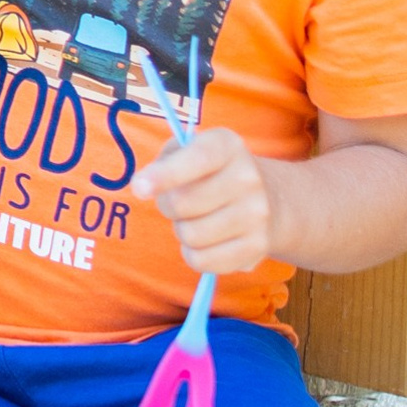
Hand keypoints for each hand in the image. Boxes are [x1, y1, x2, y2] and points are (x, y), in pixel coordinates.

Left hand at [136, 126, 274, 274]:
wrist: (268, 197)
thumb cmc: (210, 171)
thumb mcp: (189, 149)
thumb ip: (163, 161)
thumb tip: (143, 185)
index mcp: (227, 145)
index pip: (196, 159)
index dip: (165, 175)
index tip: (139, 188)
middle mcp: (248, 177)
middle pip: (182, 203)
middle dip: (167, 205)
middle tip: (177, 201)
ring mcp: (257, 214)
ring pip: (190, 235)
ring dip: (181, 230)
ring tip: (196, 219)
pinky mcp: (257, 246)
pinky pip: (203, 261)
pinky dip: (193, 254)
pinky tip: (205, 240)